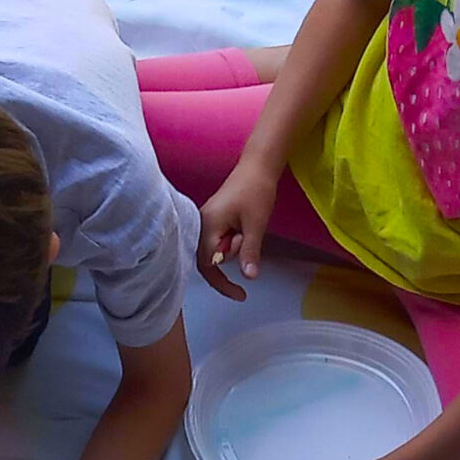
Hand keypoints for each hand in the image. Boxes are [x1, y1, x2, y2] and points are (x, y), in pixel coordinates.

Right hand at [196, 160, 280, 301]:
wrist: (258, 165)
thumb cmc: (256, 190)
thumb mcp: (256, 225)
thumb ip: (250, 251)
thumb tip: (249, 277)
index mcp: (207, 225)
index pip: (208, 265)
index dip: (222, 283)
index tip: (240, 294)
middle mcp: (201, 224)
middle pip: (210, 259)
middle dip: (232, 256)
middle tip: (249, 238)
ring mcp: (206, 221)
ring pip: (217, 250)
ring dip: (236, 246)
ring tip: (249, 226)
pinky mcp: (213, 219)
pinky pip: (219, 240)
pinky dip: (233, 240)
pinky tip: (244, 227)